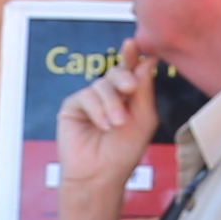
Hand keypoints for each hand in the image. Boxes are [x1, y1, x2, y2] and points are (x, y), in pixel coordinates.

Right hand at [51, 45, 160, 219]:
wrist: (100, 175)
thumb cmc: (123, 153)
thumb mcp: (143, 119)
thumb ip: (144, 90)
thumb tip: (147, 61)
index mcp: (129, 97)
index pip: (131, 71)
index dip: (132, 56)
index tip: (134, 44)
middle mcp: (110, 96)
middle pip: (117, 72)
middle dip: (124, 78)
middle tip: (130, 89)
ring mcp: (91, 100)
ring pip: (102, 84)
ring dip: (112, 104)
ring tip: (116, 124)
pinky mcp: (73, 107)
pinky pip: (86, 96)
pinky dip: (97, 110)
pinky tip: (102, 125)